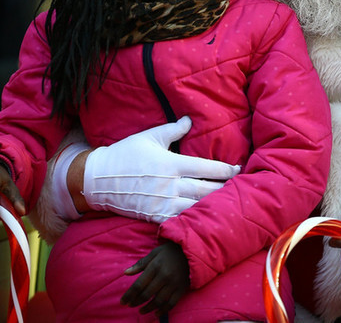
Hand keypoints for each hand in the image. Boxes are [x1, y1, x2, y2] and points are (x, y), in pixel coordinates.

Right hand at [83, 116, 240, 222]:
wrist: (98, 179)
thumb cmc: (125, 153)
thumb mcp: (150, 137)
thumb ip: (173, 129)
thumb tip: (190, 120)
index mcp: (171, 163)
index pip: (206, 167)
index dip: (226, 169)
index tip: (238, 169)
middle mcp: (170, 185)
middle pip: (206, 191)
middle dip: (226, 190)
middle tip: (242, 188)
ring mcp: (162, 203)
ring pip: (196, 208)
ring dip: (214, 207)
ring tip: (230, 205)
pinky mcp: (154, 216)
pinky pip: (180, 221)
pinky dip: (194, 221)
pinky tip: (206, 220)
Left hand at [121, 241, 188, 315]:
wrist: (191, 251)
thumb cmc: (169, 252)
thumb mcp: (154, 253)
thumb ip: (140, 264)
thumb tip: (125, 273)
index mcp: (155, 266)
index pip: (138, 285)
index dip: (129, 295)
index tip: (122, 302)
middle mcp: (164, 276)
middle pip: (147, 294)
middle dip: (136, 302)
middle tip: (130, 305)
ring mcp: (173, 283)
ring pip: (158, 301)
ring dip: (148, 308)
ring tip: (141, 311)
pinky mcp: (181, 289)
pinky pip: (171, 303)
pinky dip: (163, 310)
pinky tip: (156, 313)